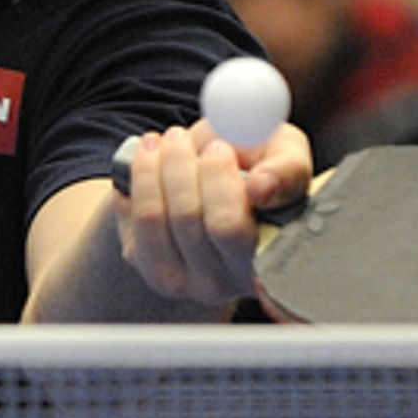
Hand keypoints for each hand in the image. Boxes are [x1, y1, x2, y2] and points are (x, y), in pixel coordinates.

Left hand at [112, 120, 311, 305]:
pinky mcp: (143, 263)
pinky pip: (131, 215)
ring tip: (167, 140)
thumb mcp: (285, 154)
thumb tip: (262, 187)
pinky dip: (136, 177)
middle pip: (189, 219)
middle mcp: (223, 282)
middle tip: (182, 136)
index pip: (232, 230)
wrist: (209, 172)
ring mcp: (179, 279)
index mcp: (266, 261)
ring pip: (154, 216)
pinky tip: (149, 159)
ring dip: (154, 166)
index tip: (219, 148)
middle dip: (182, 165)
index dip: (220, 186)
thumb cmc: (259, 166)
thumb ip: (287, 169)